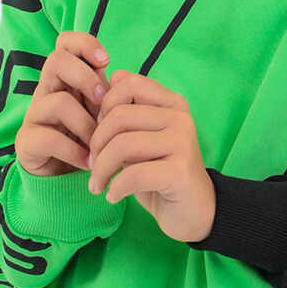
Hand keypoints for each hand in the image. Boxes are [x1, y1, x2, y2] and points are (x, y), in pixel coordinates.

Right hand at [14, 31, 111, 177]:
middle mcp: (48, 90)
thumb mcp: (105, 114)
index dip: (84, 44)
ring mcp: (35, 115)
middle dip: (84, 78)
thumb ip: (113, 94)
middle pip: (56, 61)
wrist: (67, 180)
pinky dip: (75, 152)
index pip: (65, 43)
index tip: (106, 61)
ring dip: (87, 125)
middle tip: (102, 100)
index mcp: (67, 79)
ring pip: (58, 102)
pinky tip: (89, 163)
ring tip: (100, 144)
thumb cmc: (90, 140)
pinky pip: (49, 138)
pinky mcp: (26, 141)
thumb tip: (123, 75)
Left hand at [86, 69, 216, 242]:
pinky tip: (112, 195)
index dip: (103, 106)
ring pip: (122, 144)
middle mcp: (181, 118)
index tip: (97, 133)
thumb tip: (113, 75)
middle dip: (96, 143)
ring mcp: (183, 143)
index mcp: (172, 103)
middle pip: (119, 115)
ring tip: (98, 183)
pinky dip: (115, 188)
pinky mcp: (180, 172)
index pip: (129, 84)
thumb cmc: (161, 173)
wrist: (194, 212)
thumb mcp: (141, 139)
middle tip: (92, 164)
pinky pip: (133, 174)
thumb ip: (128, 111)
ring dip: (101, 168)